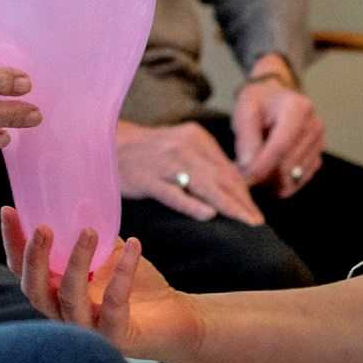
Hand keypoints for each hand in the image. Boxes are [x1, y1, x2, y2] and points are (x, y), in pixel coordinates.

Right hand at [3, 209, 202, 362]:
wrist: (175, 319)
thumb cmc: (137, 287)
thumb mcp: (109, 254)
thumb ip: (90, 235)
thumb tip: (78, 197)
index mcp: (56, 293)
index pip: (23, 271)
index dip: (13, 243)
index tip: (8, 210)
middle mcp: (65, 313)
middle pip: (35, 291)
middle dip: (34, 259)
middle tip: (42, 228)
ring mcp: (90, 329)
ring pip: (69, 298)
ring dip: (76, 262)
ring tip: (89, 231)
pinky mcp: (118, 336)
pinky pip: (114, 304)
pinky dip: (122, 273)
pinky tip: (134, 245)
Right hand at [116, 118, 262, 223]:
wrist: (106, 143)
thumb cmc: (149, 152)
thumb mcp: (180, 147)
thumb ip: (205, 163)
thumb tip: (235, 186)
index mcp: (196, 138)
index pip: (227, 169)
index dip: (244, 192)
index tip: (255, 212)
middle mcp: (185, 147)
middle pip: (220, 177)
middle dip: (241, 202)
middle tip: (256, 223)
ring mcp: (165, 162)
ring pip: (203, 185)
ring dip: (227, 205)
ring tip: (243, 222)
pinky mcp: (147, 178)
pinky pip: (173, 192)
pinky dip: (191, 204)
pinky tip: (207, 215)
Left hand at [231, 68, 324, 196]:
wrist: (275, 99)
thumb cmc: (259, 103)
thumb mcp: (245, 112)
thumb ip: (245, 139)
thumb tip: (249, 168)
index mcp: (298, 109)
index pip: (281, 147)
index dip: (261, 167)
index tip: (245, 177)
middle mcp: (314, 126)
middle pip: (286, 166)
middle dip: (262, 175)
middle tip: (242, 172)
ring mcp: (319, 144)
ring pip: (291, 178)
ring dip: (269, 181)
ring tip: (253, 168)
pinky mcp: (317, 159)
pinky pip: (296, 183)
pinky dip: (279, 183)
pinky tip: (267, 169)